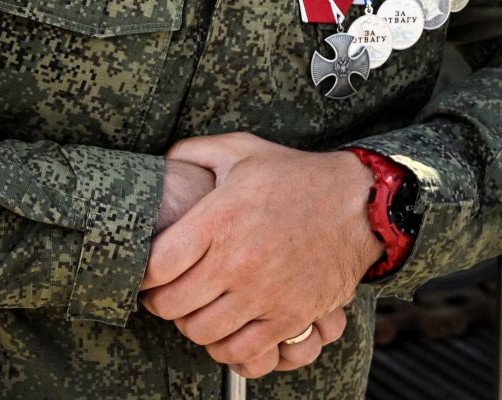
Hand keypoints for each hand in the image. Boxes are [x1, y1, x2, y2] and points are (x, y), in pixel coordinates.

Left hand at [138, 133, 382, 374]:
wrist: (359, 205)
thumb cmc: (296, 177)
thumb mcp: (242, 149)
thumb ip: (194, 152)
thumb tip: (162, 163)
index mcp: (221, 218)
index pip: (156, 265)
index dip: (141, 274)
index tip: (147, 272)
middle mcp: (238, 260)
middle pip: (172, 305)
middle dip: (161, 302)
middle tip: (166, 292)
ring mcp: (264, 293)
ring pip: (201, 332)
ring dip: (191, 324)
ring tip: (196, 309)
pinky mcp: (289, 316)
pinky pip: (241, 352)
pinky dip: (225, 347)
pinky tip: (226, 328)